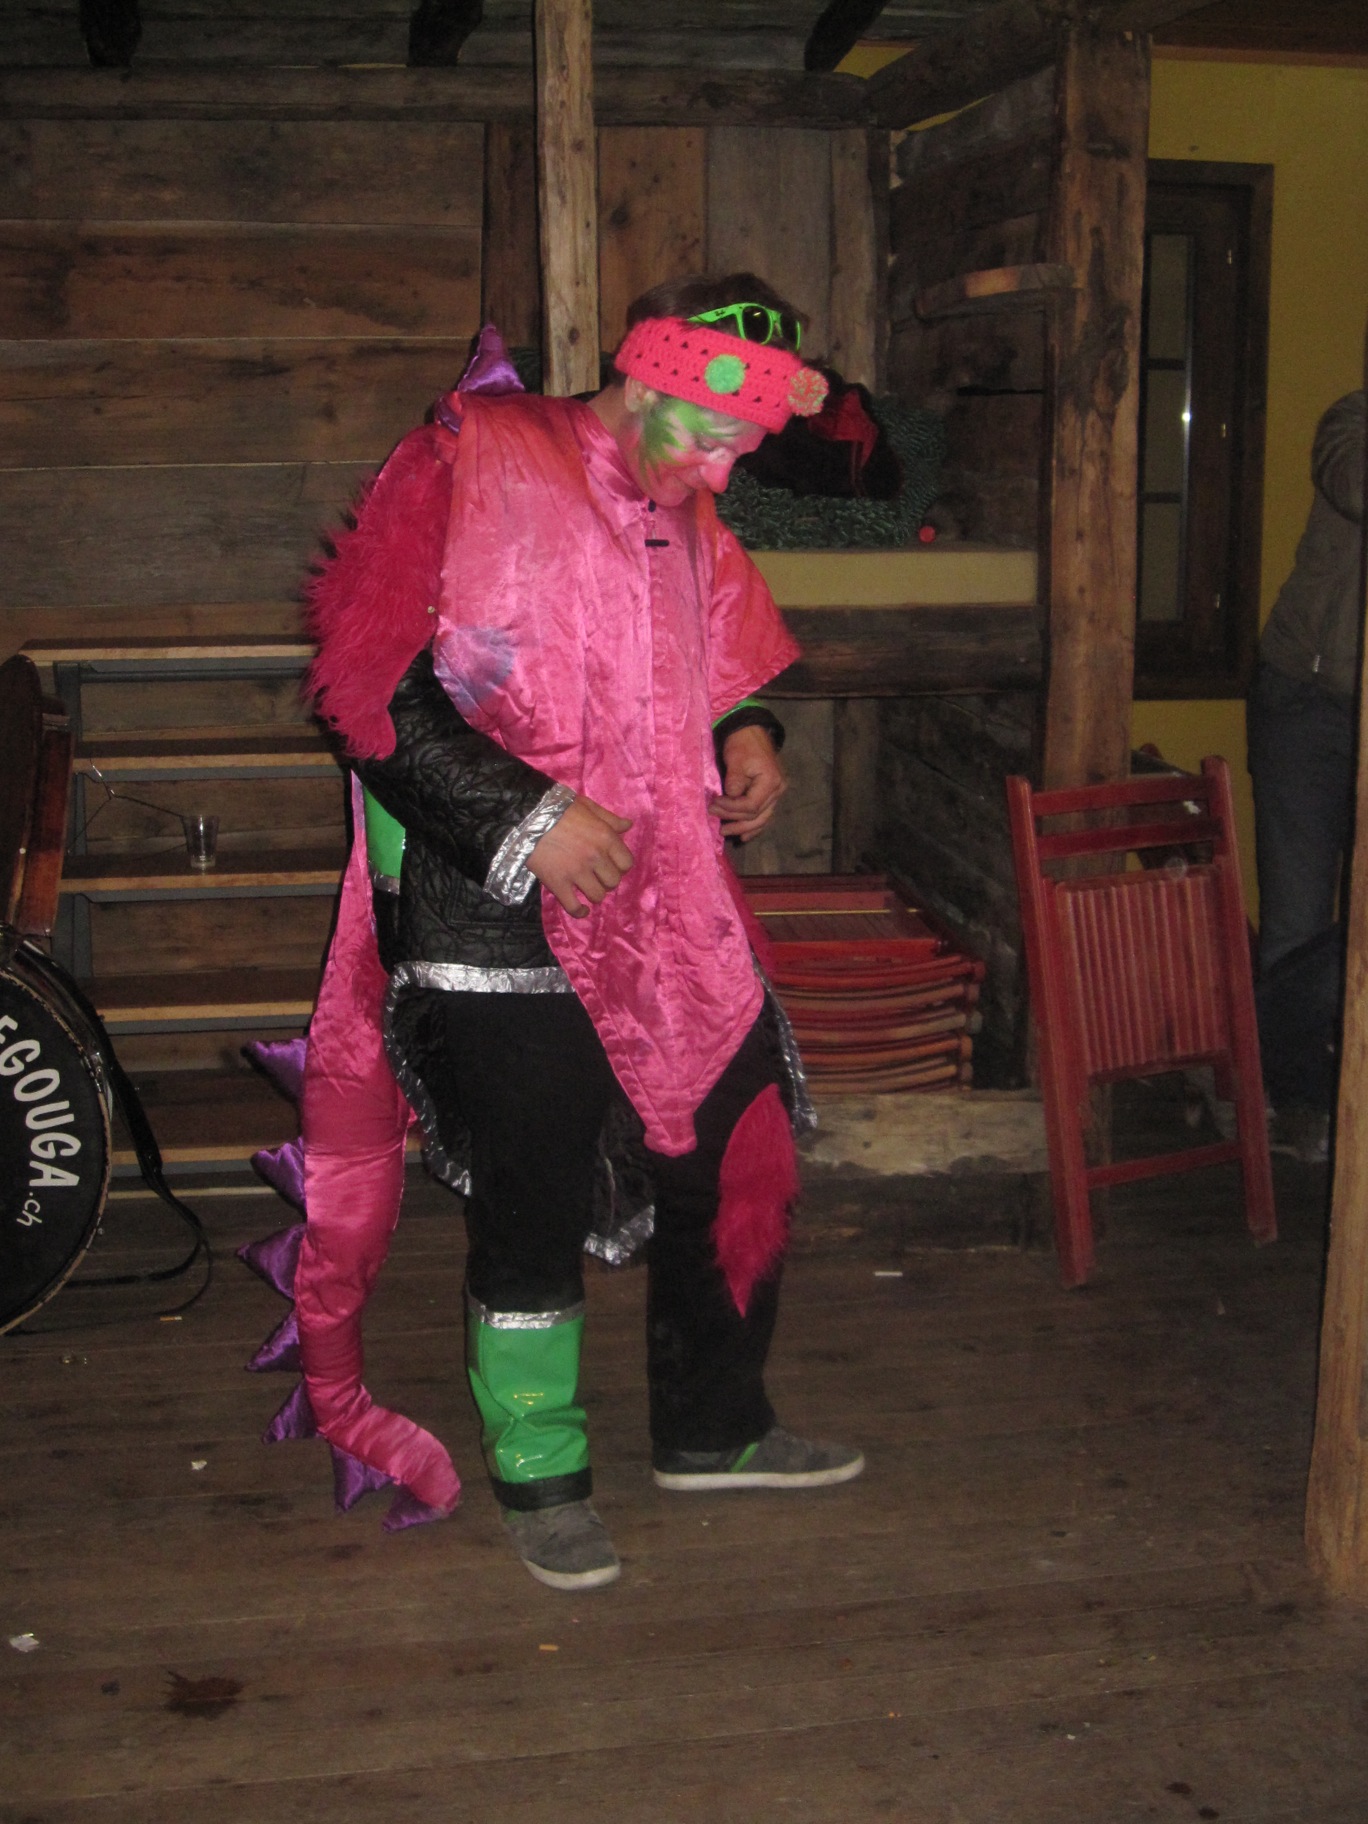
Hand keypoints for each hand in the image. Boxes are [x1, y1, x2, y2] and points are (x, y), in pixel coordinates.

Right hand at [528, 794, 633, 916]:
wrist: (526, 816)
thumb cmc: (558, 808)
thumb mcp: (587, 806)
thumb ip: (609, 818)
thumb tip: (628, 826)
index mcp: (605, 837)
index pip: (626, 863)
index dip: (620, 866)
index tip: (611, 864)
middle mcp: (595, 857)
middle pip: (613, 881)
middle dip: (607, 880)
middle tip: (597, 875)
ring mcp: (577, 872)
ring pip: (597, 895)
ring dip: (594, 893)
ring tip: (587, 887)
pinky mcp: (558, 884)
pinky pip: (574, 906)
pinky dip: (580, 911)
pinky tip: (582, 910)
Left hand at [709, 724, 786, 841]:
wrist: (752, 731)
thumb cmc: (743, 744)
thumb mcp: (736, 760)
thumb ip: (734, 783)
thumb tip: (728, 801)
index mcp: (771, 782)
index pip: (750, 806)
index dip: (731, 808)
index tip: (714, 804)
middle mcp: (778, 790)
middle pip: (757, 816)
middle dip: (735, 820)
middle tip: (716, 820)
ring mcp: (777, 793)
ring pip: (762, 818)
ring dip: (744, 827)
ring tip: (727, 831)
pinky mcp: (772, 794)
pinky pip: (764, 814)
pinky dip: (754, 825)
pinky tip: (745, 836)